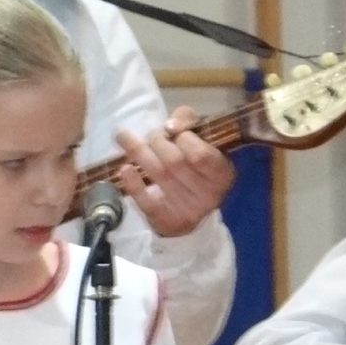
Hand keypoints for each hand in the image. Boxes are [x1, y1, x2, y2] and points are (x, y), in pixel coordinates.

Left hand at [113, 106, 234, 237]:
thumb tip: (170, 125)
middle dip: (157, 141)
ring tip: (123, 136)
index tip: (171, 130)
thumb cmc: (197, 167)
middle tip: (152, 136)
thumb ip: (189, 122)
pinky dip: (133, 183)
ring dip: (138, 152)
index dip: (183, 137)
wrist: (192, 210)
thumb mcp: (203, 142)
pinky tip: (125, 169)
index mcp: (222, 174)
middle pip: (175, 162)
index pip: (201, 154)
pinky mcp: (167, 221)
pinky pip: (146, 201)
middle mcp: (209, 195)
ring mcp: (187, 210)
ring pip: (158, 176)